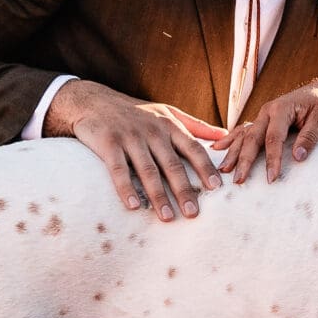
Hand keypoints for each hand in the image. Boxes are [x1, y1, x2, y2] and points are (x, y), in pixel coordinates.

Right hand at [44, 81, 225, 219]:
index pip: (193, 148)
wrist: (92, 101)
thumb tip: (225, 135)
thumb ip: (195, 125)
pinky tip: (133, 206)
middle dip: (184, 190)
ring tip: (167, 217)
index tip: (217, 187)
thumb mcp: (166, 111)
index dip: (205, 168)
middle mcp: (152, 131)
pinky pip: (118, 170)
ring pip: (148, 170)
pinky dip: (125, 188)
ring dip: (158, 195)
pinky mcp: (108, 143)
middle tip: (193, 213)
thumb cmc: (135, 111)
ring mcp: (130, 137)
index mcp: (169, 125)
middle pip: (172, 164)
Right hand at [222, 78, 317, 182]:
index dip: (272, 159)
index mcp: (281, 108)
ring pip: (244, 135)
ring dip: (233, 152)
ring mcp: (262, 115)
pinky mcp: (263, 120)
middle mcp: (267, 110)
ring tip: (223, 170)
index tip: (271, 177)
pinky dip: (231, 140)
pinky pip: (244, 130)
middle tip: (238, 180)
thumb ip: (309, 138)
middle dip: (244, 160)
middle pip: (252, 138)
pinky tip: (218, 149)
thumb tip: (298, 157)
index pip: (274, 138)